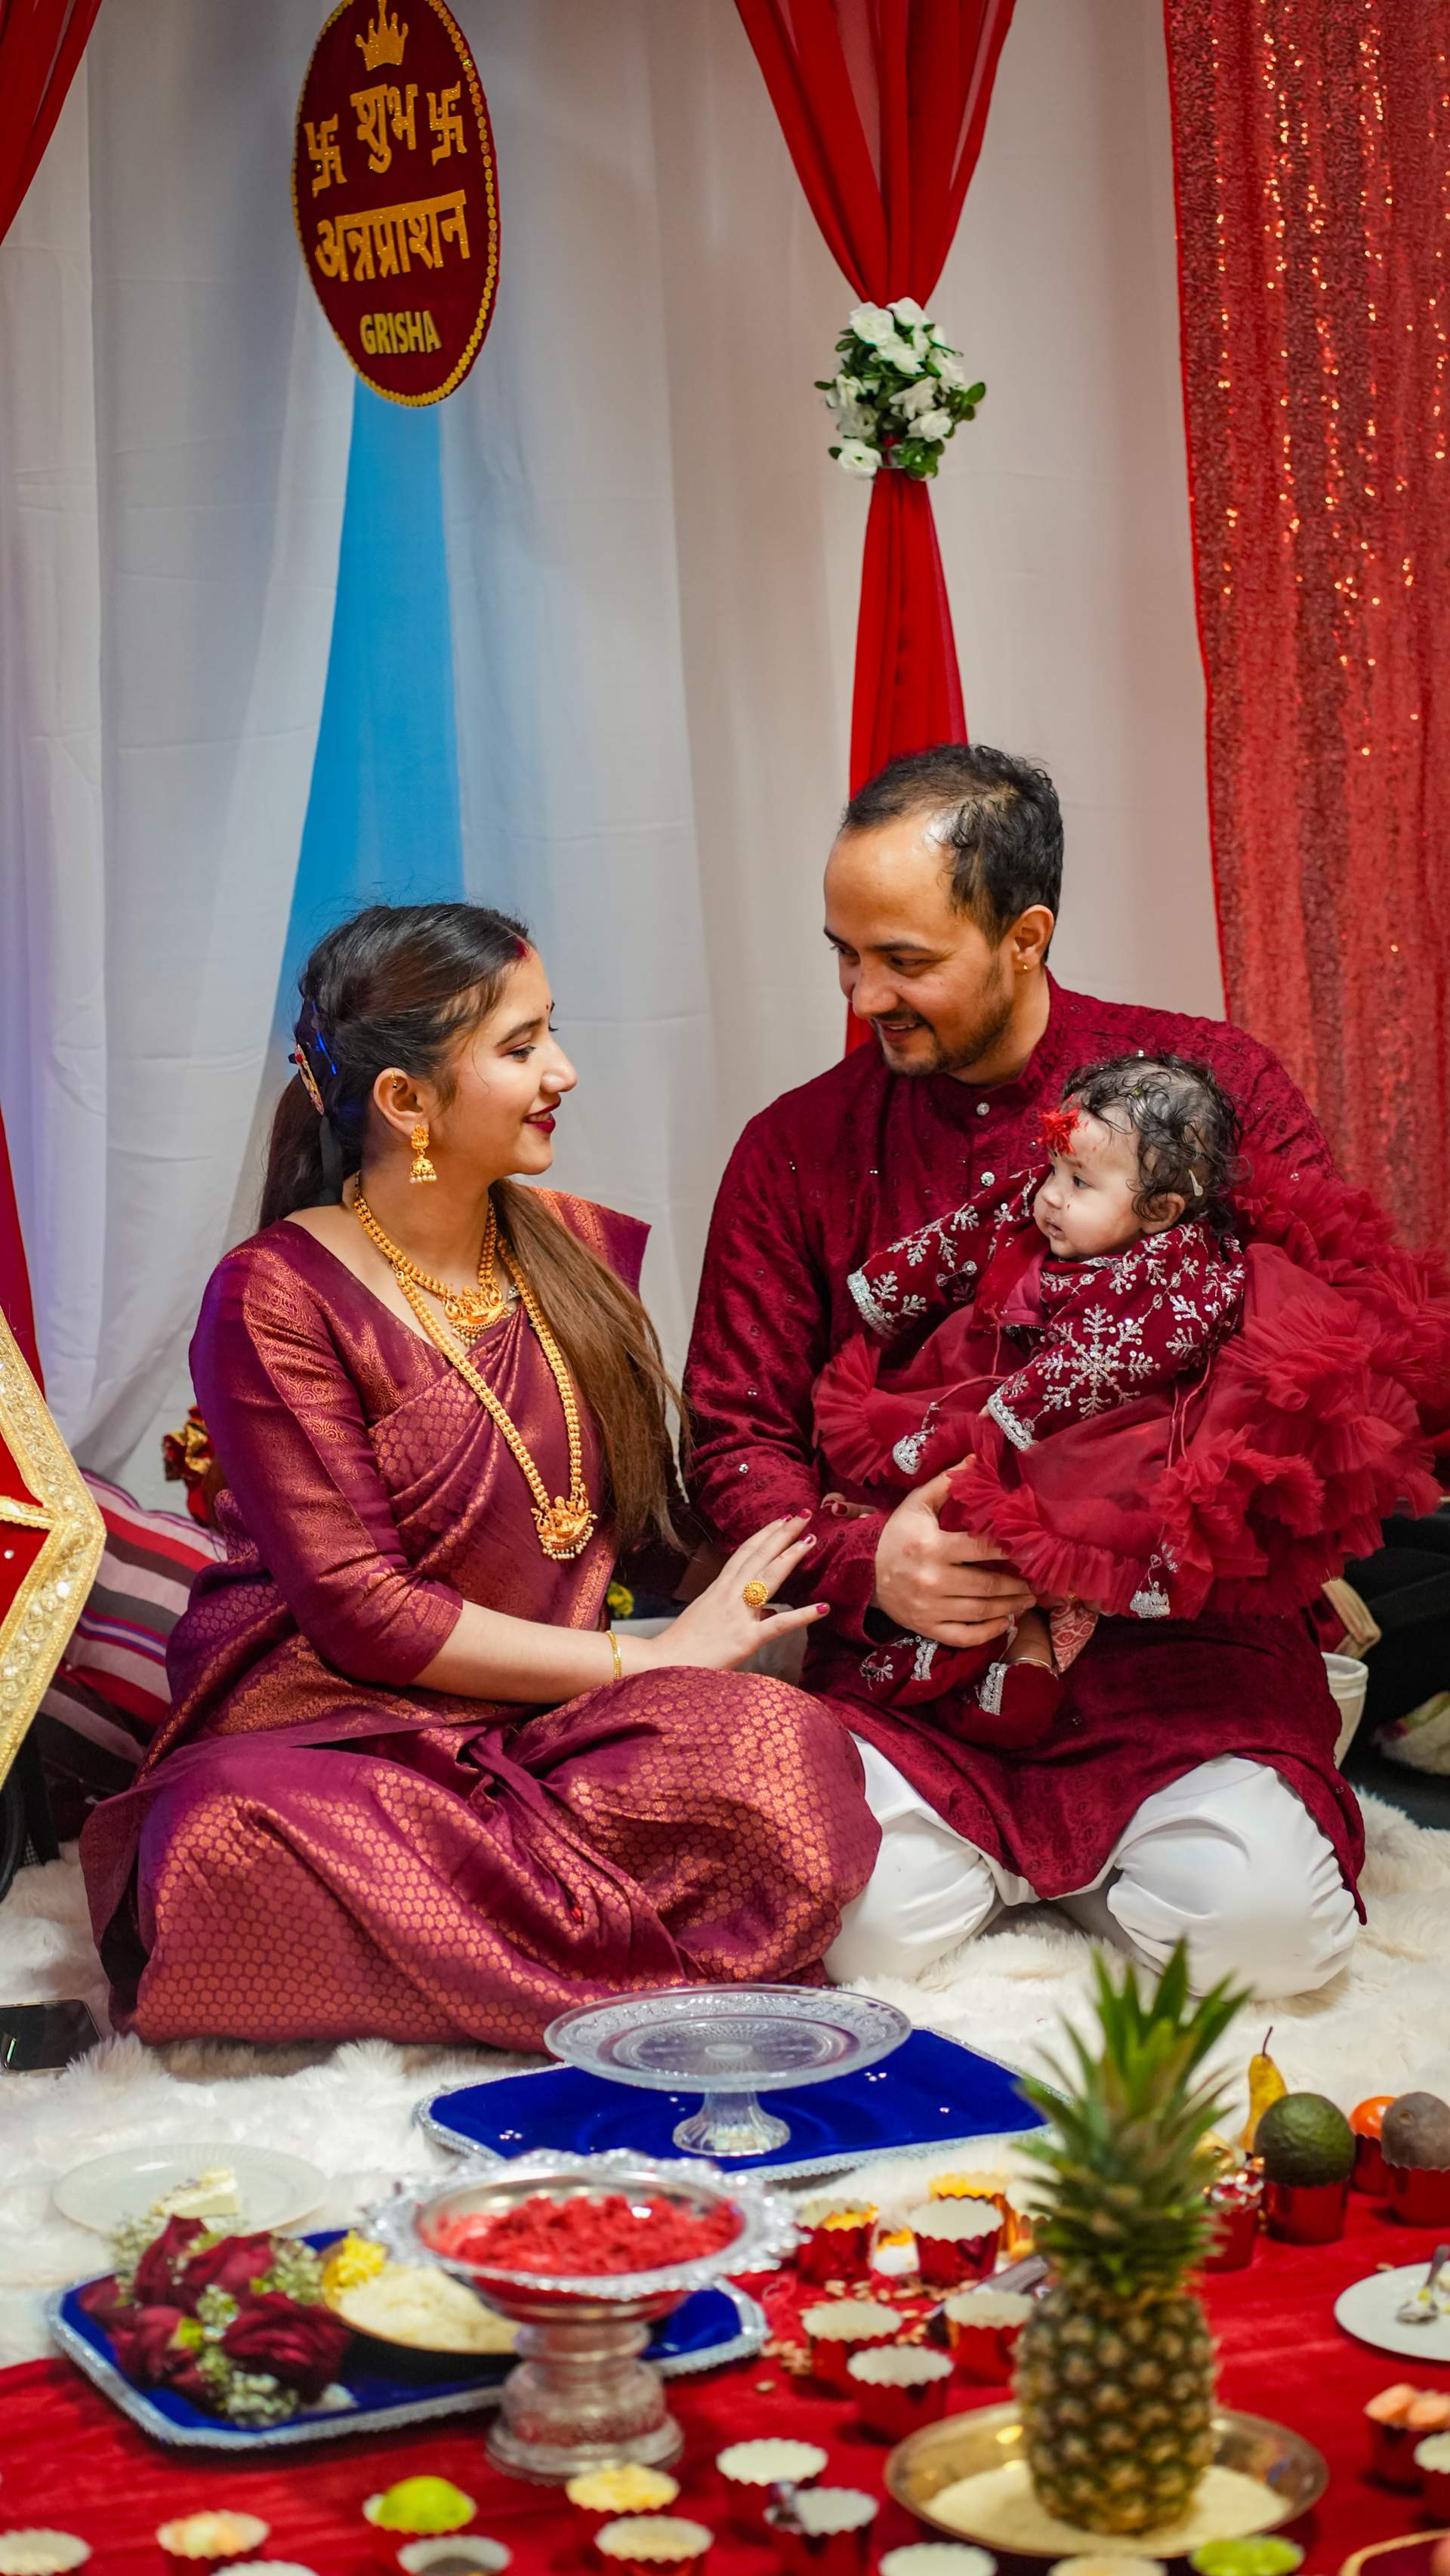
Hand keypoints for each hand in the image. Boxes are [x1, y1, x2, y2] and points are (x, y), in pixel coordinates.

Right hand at [635, 1517, 826, 1673]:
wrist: (659, 1664)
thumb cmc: (681, 1647)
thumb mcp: (708, 1620)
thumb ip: (738, 1612)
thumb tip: (770, 1613)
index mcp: (718, 1589)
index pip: (745, 1554)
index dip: (765, 1535)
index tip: (782, 1519)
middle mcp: (729, 1595)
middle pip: (760, 1556)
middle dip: (783, 1534)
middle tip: (804, 1514)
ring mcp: (738, 1615)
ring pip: (769, 1578)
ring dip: (791, 1556)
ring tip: (812, 1539)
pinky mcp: (745, 1639)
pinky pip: (779, 1625)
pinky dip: (803, 1615)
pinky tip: (823, 1608)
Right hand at [871, 1468, 1035, 1647]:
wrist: (863, 1572)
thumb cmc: (897, 1535)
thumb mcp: (917, 1504)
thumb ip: (947, 1483)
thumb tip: (977, 1458)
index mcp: (932, 1547)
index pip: (981, 1549)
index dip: (1010, 1550)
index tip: (1031, 1549)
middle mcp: (932, 1580)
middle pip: (987, 1586)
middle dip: (1017, 1585)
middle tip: (1037, 1582)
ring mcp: (929, 1607)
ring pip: (980, 1612)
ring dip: (1010, 1607)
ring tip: (1028, 1600)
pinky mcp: (927, 1627)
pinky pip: (964, 1635)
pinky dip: (988, 1633)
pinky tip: (1005, 1622)